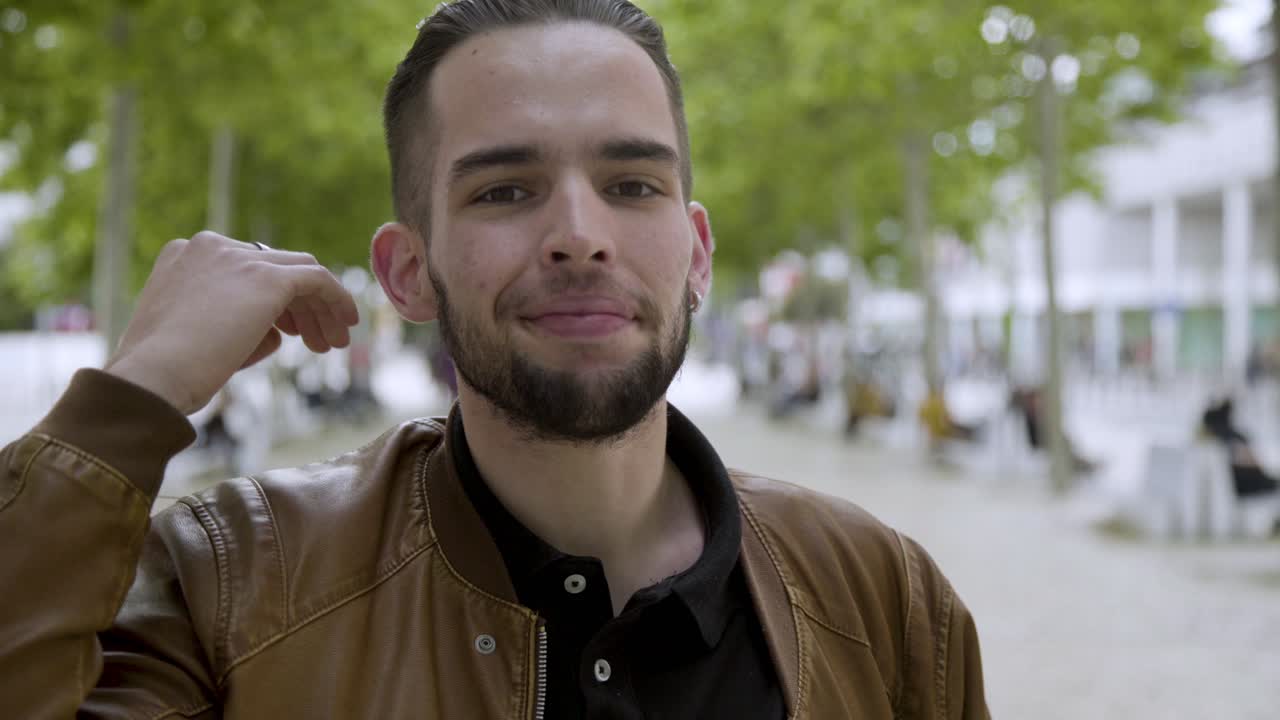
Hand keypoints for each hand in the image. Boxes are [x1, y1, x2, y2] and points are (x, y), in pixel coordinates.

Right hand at [103, 231, 360, 414]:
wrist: (152, 377)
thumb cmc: (163, 373)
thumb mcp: (192, 338)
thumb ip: (230, 324)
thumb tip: (274, 333)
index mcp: (182, 255)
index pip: (242, 267)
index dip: (269, 299)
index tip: (284, 331)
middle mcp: (209, 246)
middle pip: (272, 266)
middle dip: (298, 305)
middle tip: (315, 340)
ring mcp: (239, 258)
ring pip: (297, 271)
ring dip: (319, 308)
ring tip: (332, 343)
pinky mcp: (268, 277)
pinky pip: (317, 279)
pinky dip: (336, 298)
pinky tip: (346, 323)